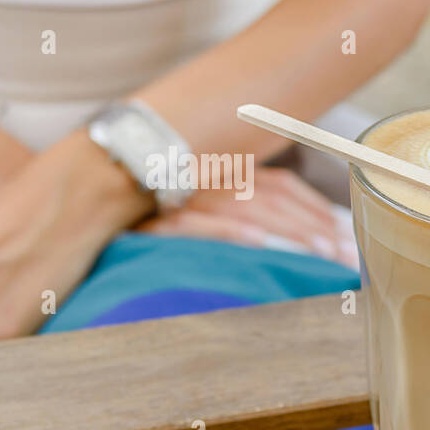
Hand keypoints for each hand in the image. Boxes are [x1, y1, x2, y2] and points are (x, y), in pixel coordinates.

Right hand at [137, 166, 357, 266]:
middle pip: (270, 196)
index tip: (344, 235)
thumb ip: (238, 220)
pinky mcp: (153, 223)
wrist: (83, 218)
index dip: (314, 208)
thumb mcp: (198, 220)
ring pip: (244, 206)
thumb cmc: (146, 229)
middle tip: (347, 255)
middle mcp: (201, 180)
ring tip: (321, 252)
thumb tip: (296, 244)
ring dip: (286, 229)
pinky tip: (260, 245)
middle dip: (313, 225)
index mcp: (217, 175)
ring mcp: (178, 200)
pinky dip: (230, 232)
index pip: (278, 185)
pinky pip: (198, 225)